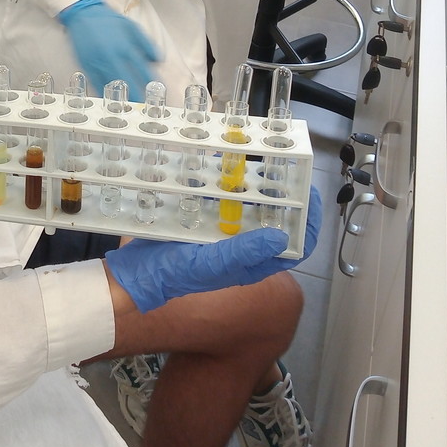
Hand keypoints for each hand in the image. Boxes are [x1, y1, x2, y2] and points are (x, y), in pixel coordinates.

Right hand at [57, 0, 158, 100]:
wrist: (83, 14)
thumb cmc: (108, 20)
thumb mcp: (132, 27)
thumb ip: (146, 43)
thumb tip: (159, 59)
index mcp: (124, 47)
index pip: (142, 68)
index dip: (150, 81)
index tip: (158, 90)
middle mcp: (111, 56)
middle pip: (127, 81)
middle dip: (136, 94)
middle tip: (144, 105)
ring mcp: (97, 62)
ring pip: (111, 84)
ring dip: (120, 96)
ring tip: (129, 106)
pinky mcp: (86, 65)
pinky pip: (96, 83)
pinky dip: (104, 92)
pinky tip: (110, 99)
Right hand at [105, 186, 321, 312]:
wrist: (134, 280)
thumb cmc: (172, 274)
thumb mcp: (211, 264)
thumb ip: (244, 252)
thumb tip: (282, 237)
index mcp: (249, 265)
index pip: (293, 246)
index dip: (308, 222)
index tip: (312, 193)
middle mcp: (240, 253)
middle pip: (273, 225)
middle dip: (284, 199)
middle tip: (286, 170)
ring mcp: (221, 241)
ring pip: (249, 214)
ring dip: (256, 193)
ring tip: (259, 167)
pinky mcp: (202, 232)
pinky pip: (224, 209)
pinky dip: (228, 192)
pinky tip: (223, 175)